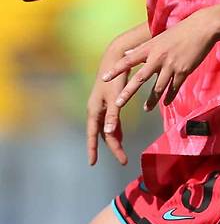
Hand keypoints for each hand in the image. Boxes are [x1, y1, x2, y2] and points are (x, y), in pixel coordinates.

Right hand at [87, 46, 129, 165]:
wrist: (116, 60)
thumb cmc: (115, 79)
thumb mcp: (115, 98)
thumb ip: (112, 115)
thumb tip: (109, 133)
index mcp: (94, 110)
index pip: (93, 135)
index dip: (93, 149)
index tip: (93, 163)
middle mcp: (95, 110)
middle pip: (102, 133)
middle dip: (112, 147)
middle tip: (123, 160)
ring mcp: (101, 105)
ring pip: (107, 127)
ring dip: (115, 139)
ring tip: (122, 152)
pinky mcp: (109, 101)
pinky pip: (111, 119)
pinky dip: (116, 128)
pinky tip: (120, 134)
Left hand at [102, 9, 216, 110]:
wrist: (202, 28)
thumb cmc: (180, 30)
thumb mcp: (159, 37)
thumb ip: (143, 48)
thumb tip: (127, 53)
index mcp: (151, 48)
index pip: (129, 60)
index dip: (116, 69)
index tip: (104, 78)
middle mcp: (158, 58)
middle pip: (140, 78)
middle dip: (128, 93)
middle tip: (117, 104)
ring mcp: (171, 66)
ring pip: (158, 88)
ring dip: (151, 100)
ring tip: (146, 109)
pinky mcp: (184, 71)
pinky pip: (174, 88)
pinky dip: (169, 97)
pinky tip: (166, 103)